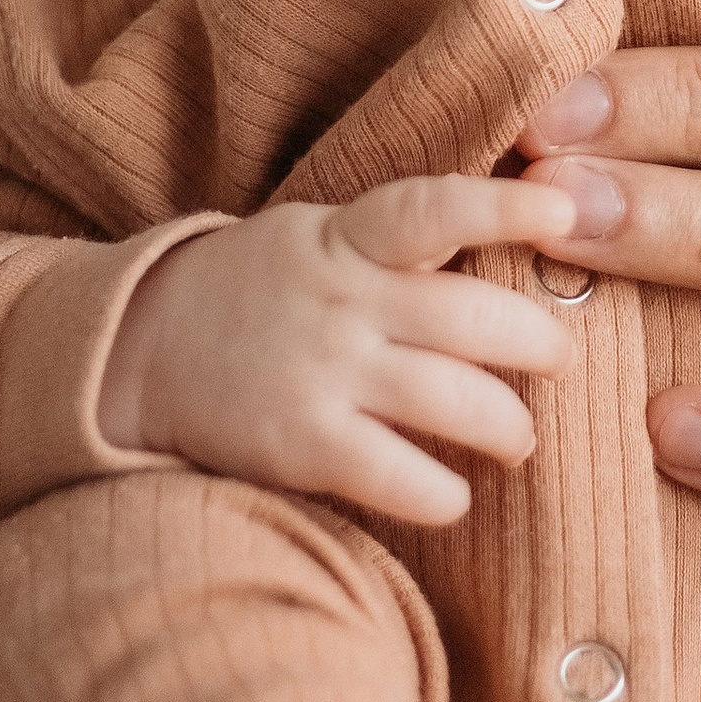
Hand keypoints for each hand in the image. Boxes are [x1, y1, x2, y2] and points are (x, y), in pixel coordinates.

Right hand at [99, 179, 578, 522]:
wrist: (135, 350)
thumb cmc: (257, 291)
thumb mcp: (320, 239)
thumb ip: (400, 243)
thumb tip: (513, 239)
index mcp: (347, 240)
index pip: (432, 209)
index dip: (504, 208)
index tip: (565, 208)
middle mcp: (342, 303)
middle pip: (474, 321)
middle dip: (541, 345)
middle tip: (561, 361)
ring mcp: (322, 374)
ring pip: (456, 402)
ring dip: (509, 427)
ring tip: (517, 438)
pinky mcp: (303, 445)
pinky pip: (403, 478)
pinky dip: (444, 493)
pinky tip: (451, 493)